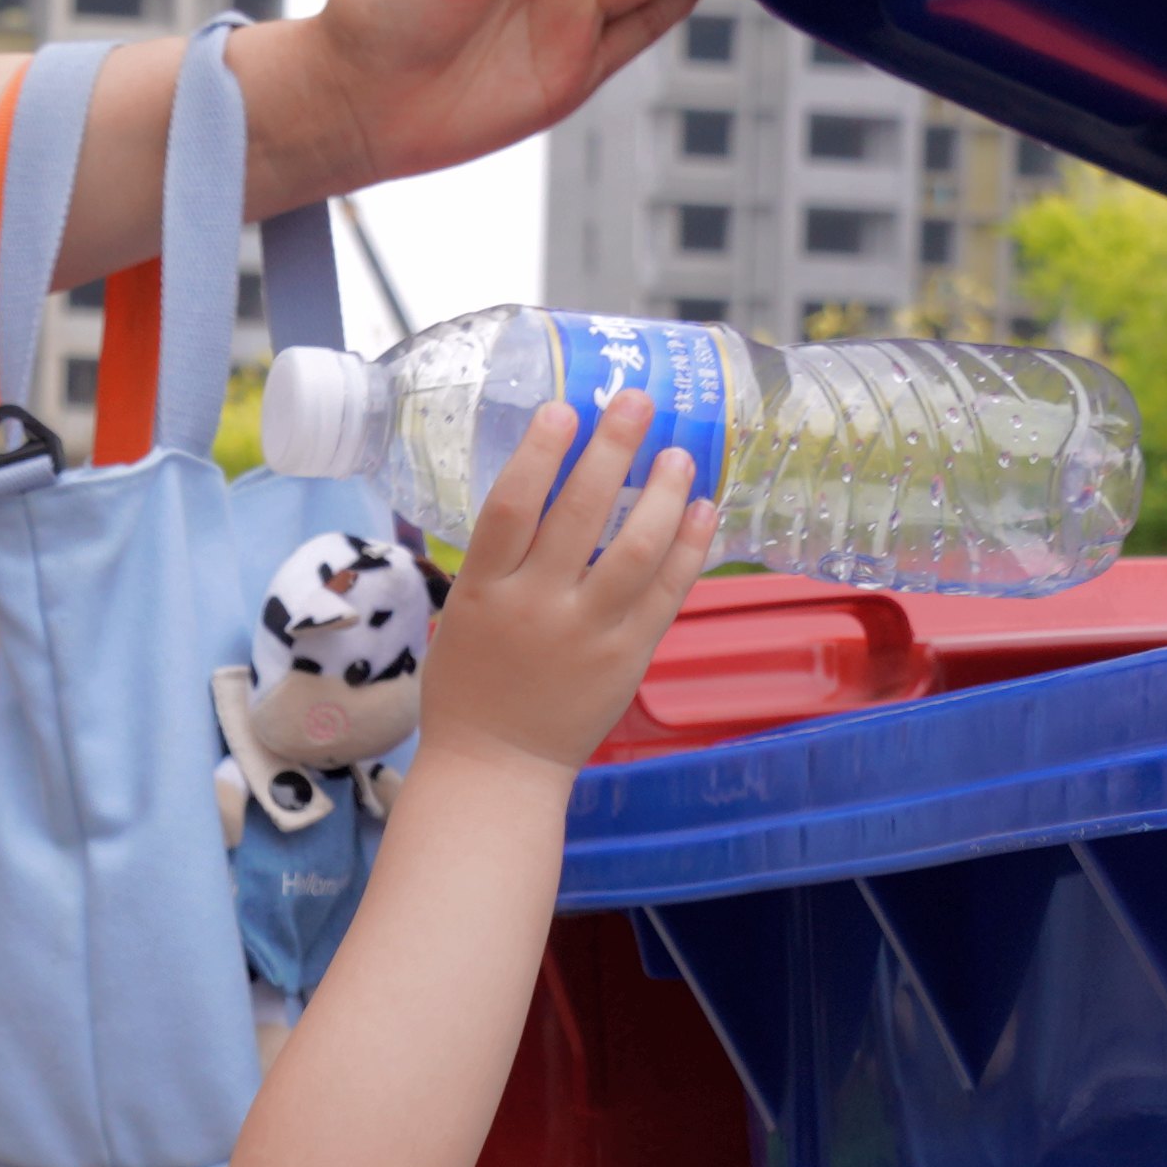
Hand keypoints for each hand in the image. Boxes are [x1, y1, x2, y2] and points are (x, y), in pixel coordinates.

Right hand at [415, 401, 713, 780]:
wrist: (497, 766)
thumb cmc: (472, 683)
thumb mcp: (464, 612)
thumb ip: (502, 558)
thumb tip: (550, 481)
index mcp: (482, 592)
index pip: (510, 507)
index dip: (538, 453)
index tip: (564, 409)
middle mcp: (536, 608)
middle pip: (578, 514)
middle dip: (611, 449)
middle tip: (637, 401)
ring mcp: (587, 634)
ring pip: (633, 550)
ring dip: (662, 494)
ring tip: (678, 455)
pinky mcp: (628, 658)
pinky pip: (667, 593)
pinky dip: (688, 547)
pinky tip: (702, 509)